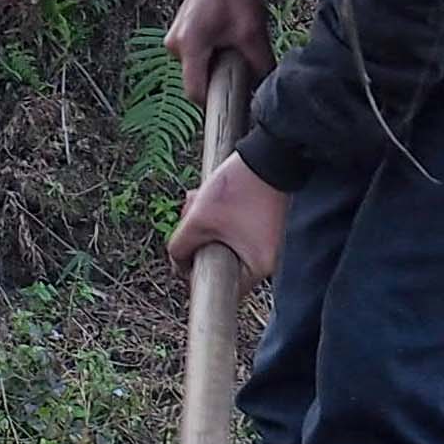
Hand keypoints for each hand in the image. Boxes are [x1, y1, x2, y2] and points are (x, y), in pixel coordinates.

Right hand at [165, 0, 272, 106]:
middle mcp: (175, 46)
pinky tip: (222, 43)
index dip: (216, 102)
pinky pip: (193, 58)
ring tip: (231, 50)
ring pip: (195, 70)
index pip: (196, 92)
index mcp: (190, 45)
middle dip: (218, 81)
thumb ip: (258, 65)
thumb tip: (263, 91)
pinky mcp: (177, 37)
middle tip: (239, 68)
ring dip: (213, 67)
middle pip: (195, 81)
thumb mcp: (252, 32)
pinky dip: (208, 57)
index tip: (235, 101)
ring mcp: (172, 41)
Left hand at [168, 151, 288, 282]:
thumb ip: (180, 247)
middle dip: (198, 241)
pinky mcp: (261, 226)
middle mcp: (267, 259)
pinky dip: (217, 218)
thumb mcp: (198, 219)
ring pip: (222, 243)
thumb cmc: (239, 187)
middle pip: (220, 262)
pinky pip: (232, 231)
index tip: (185, 261)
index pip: (224, 288)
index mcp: (258, 266)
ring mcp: (265, 242)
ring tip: (196, 200)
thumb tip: (176, 263)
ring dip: (204, 226)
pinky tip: (206, 198)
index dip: (198, 276)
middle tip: (187, 218)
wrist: (266, 155)